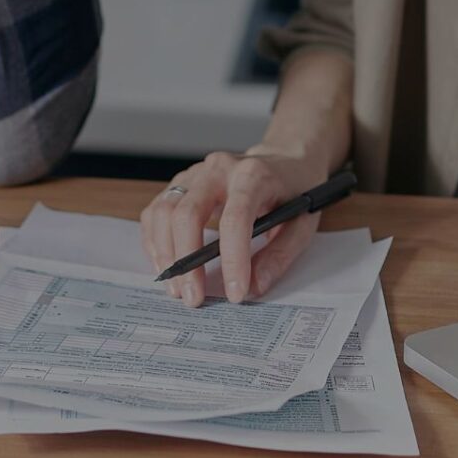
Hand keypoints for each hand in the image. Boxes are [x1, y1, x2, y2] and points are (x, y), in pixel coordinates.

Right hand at [138, 147, 329, 306]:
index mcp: (253, 175)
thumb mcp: (301, 224)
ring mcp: (195, 174)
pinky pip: (156, 211)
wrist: (283, 160)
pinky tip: (166, 265)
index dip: (233, 259)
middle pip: (187, 213)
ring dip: (165, 254)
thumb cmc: (293, 192)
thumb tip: (253, 287)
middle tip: (193, 298)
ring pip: (164, 211)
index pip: (236, 217)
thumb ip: (279, 256)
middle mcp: (218, 169)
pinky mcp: (181, 183)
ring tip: (176, 288)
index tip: (235, 293)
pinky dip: (155, 241)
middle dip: (186, 261)